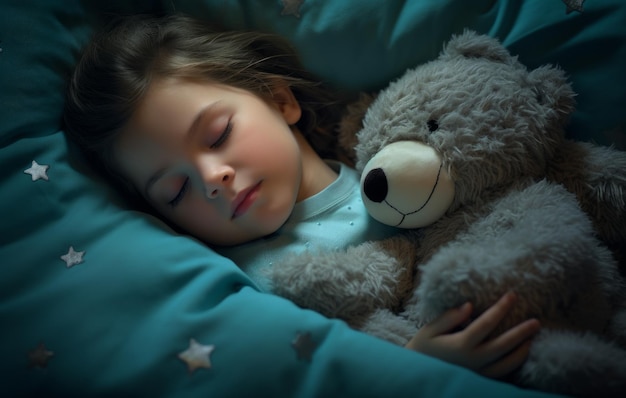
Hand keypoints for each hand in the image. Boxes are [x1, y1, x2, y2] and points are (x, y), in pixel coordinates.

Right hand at [405, 292, 539, 377]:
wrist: (416, 376)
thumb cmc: (422, 348)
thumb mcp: (430, 330)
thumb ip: (449, 317)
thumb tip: (469, 306)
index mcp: (461, 345)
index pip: (487, 323)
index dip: (501, 308)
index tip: (512, 295)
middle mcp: (473, 361)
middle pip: (504, 345)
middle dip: (522, 332)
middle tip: (536, 321)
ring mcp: (478, 373)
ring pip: (507, 364)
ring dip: (522, 350)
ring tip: (531, 338)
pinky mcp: (479, 380)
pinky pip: (502, 374)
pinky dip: (514, 364)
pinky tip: (519, 354)